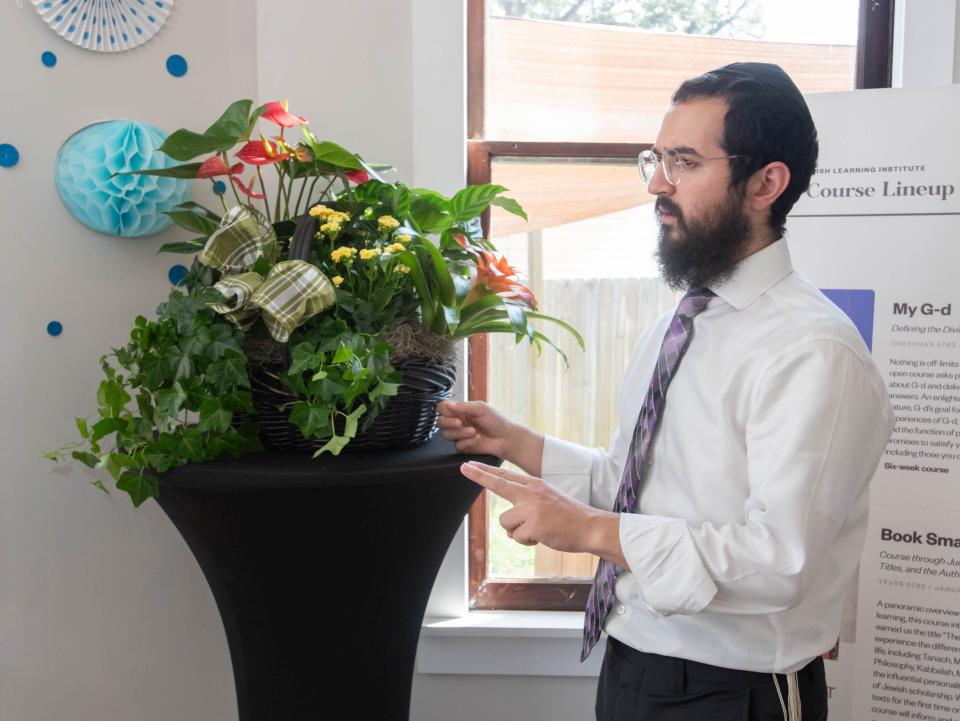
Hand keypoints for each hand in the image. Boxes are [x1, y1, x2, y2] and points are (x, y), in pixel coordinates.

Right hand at [436, 400, 515, 457]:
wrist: (505, 437)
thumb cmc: (496, 421)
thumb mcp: (481, 408)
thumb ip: (464, 406)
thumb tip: (448, 405)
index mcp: (460, 410)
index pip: (442, 408)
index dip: (444, 410)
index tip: (452, 412)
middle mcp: (457, 421)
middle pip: (440, 422)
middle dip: (448, 423)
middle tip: (460, 422)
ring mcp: (459, 435)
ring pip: (446, 435)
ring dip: (460, 433)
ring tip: (473, 431)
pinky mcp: (463, 446)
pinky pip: (457, 445)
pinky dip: (467, 441)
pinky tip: (477, 438)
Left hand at [459, 461, 625, 566]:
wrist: (590, 526)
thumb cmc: (569, 516)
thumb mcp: (548, 498)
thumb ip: (527, 499)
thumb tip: (506, 517)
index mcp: (535, 485)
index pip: (505, 475)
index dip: (485, 471)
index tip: (469, 465)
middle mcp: (532, 492)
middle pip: (498, 484)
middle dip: (479, 476)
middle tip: (464, 468)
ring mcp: (532, 508)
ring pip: (505, 522)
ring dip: (517, 532)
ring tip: (537, 530)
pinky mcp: (534, 524)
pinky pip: (517, 537)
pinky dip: (527, 541)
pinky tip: (542, 536)